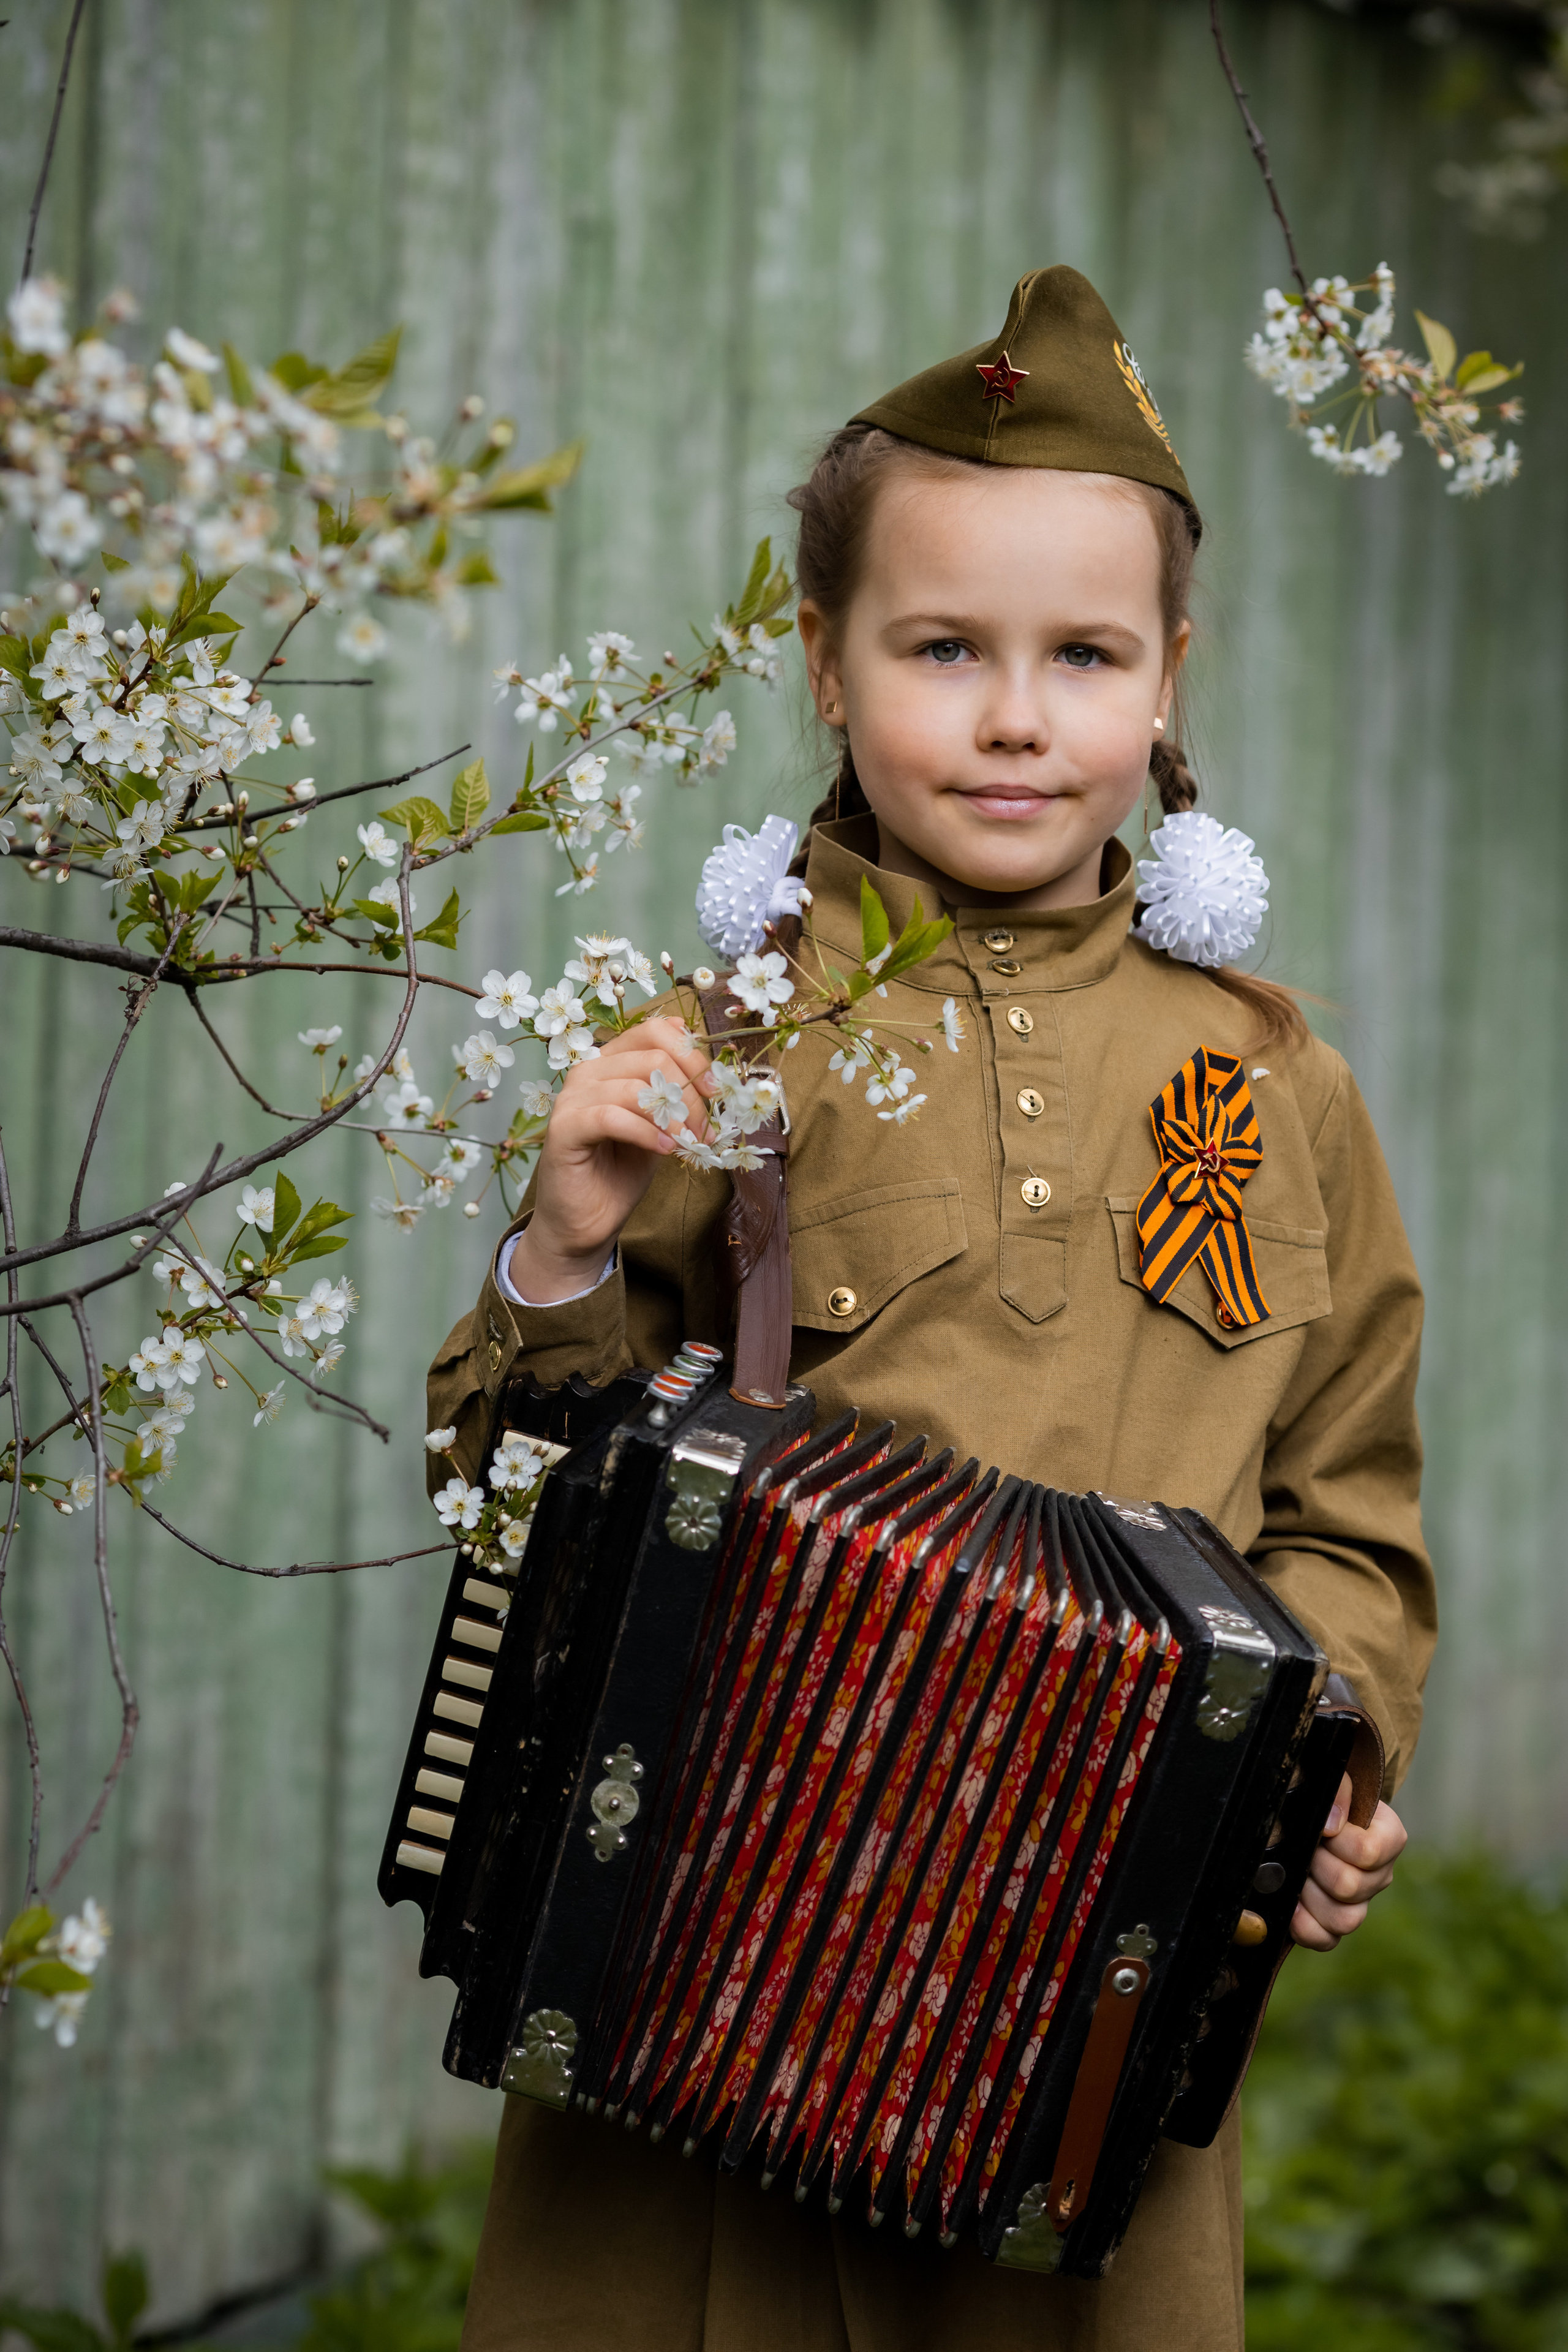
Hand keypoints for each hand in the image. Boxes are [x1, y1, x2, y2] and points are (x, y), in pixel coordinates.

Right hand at [507, 1017, 715, 1303]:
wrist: (584, 1222)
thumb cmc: (620, 1173)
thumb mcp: (660, 1128)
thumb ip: (677, 1100)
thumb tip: (713, 1081)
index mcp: (612, 1063)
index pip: (655, 1031)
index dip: (692, 1055)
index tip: (714, 1089)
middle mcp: (589, 1072)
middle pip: (652, 1057)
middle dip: (689, 1095)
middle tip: (704, 1132)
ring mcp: (572, 1098)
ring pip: (634, 1086)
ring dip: (674, 1118)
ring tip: (688, 1145)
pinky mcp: (564, 1128)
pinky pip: (612, 1116)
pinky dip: (647, 1133)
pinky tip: (665, 1151)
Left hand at [1291, 1771, 1406, 1950]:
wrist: (1314, 1811)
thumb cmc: (1326, 1794)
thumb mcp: (1334, 1777)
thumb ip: (1338, 1788)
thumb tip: (1332, 1824)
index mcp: (1388, 1837)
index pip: (1368, 1853)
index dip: (1338, 1842)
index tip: (1324, 1828)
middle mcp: (1379, 1874)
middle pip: (1350, 1887)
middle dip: (1317, 1866)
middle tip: (1306, 1849)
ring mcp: (1359, 1902)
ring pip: (1344, 1919)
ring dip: (1311, 1896)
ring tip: (1299, 1876)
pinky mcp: (1334, 1922)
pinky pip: (1327, 1940)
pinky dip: (1305, 1927)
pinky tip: (1292, 1906)